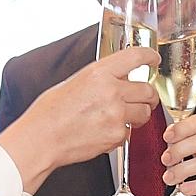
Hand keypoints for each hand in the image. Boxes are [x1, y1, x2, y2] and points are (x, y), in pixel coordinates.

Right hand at [0, 46, 158, 193]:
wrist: (42, 138)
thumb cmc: (51, 112)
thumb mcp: (76, 82)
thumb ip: (102, 78)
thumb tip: (120, 78)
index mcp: (99, 72)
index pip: (136, 56)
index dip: (150, 56)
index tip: (154, 59)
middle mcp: (111, 91)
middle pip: (147, 90)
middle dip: (148, 95)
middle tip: (144, 98)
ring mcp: (116, 114)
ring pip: (145, 112)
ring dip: (139, 114)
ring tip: (121, 117)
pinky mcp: (117, 135)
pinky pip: (130, 132)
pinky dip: (122, 133)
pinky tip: (104, 131)